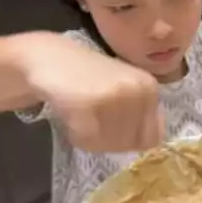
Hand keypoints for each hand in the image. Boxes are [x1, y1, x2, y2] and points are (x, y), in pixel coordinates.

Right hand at [19, 33, 163, 152]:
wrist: (49, 57)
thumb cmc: (85, 77)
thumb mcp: (123, 90)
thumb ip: (138, 114)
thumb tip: (147, 144)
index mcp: (150, 88)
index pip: (151, 138)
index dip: (129, 141)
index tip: (111, 128)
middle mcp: (138, 91)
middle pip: (128, 144)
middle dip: (107, 141)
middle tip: (91, 120)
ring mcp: (115, 97)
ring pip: (108, 144)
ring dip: (90, 139)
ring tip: (80, 115)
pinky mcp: (90, 104)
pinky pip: (87, 140)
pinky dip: (76, 135)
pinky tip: (70, 116)